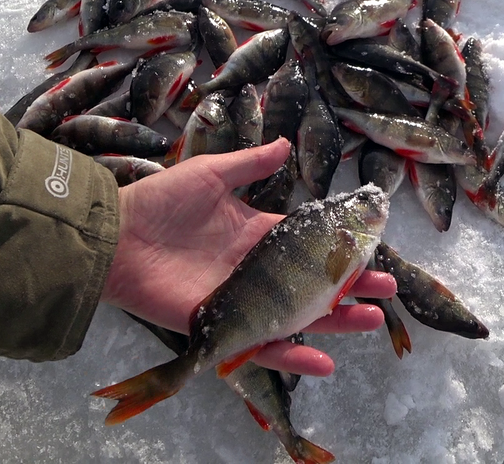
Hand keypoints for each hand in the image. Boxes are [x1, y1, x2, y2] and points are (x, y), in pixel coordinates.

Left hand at [102, 138, 396, 376]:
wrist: (115, 237)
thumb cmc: (160, 202)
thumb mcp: (210, 174)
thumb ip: (250, 165)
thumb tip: (286, 143)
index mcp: (255, 234)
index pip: (307, 244)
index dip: (340, 247)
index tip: (374, 246)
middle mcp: (254, 270)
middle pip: (313, 283)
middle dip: (352, 287)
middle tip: (388, 287)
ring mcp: (241, 300)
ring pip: (298, 317)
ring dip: (336, 322)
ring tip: (372, 319)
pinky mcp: (223, 327)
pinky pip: (263, 346)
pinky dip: (293, 357)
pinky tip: (325, 361)